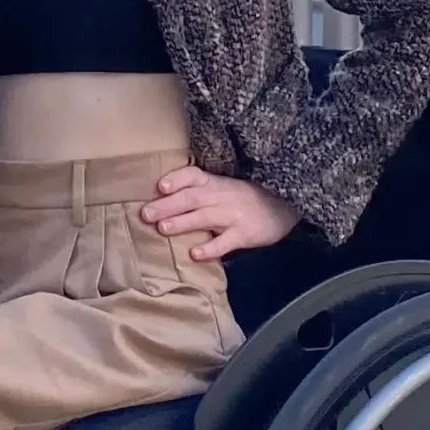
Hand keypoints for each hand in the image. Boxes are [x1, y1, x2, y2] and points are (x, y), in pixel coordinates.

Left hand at [140, 168, 299, 261]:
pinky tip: (195, 254)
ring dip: (183, 222)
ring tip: (162, 228)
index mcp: (214, 184)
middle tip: (146, 213)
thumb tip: (161, 202)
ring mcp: (233, 215)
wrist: (283, 207)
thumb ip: (198, 193)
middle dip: (167, 205)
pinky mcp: (245, 234)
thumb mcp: (223, 189)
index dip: (176, 179)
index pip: (193, 175)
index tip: (160, 186)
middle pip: (192, 197)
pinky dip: (210, 247)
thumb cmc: (245, 199)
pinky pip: (225, 241)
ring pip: (204, 217)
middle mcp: (222, 196)